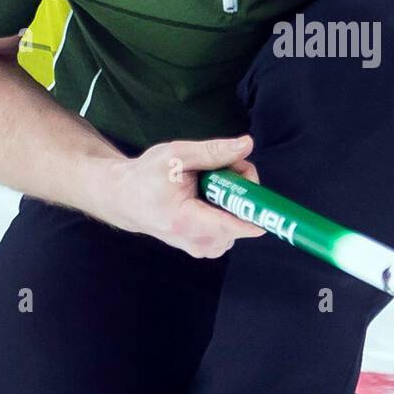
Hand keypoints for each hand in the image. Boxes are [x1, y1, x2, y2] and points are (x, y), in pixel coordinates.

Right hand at [98, 134, 265, 257]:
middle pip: (242, 218)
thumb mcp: (176, 155)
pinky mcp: (207, 248)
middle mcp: (197, 242)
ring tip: (209, 181)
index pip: (233, 225)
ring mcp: (203, 248)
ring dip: (234, 198)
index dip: (256, 213)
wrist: (126, 199)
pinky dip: (227, 207)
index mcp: (186, 221)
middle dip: (241, 189)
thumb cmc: (146, 176)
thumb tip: (247, 145)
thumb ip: (213, 152)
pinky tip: (208, 195)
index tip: (268, 201)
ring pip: (240, 221)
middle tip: (223, 168)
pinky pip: (232, 226)